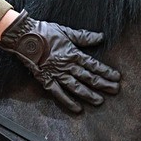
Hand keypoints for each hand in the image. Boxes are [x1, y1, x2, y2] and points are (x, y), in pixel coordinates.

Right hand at [0, 10, 120, 112]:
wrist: (23, 37)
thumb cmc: (45, 32)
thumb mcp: (66, 31)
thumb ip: (84, 37)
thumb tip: (101, 37)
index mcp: (73, 53)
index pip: (93, 65)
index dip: (106, 71)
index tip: (117, 77)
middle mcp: (67, 65)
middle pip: (88, 77)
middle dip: (103, 84)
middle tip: (115, 91)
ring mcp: (56, 74)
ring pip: (75, 87)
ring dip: (88, 95)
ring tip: (99, 101)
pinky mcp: (45, 80)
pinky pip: (58, 93)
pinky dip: (67, 101)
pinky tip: (77, 108)